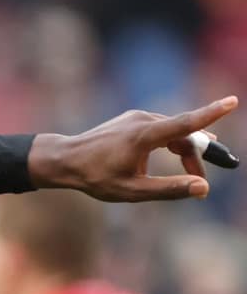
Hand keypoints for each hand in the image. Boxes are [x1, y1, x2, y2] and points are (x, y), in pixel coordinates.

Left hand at [27, 97, 237, 201]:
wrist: (64, 159)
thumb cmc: (95, 177)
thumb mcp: (132, 191)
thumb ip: (169, 190)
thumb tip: (202, 187)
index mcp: (144, 135)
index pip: (186, 123)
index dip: (211, 114)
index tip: (232, 102)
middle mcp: (143, 120)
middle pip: (183, 134)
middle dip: (195, 158)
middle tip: (200, 182)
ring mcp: (137, 117)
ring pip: (174, 132)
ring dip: (183, 152)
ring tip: (190, 174)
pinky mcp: (132, 120)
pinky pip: (162, 130)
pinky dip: (171, 144)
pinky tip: (170, 156)